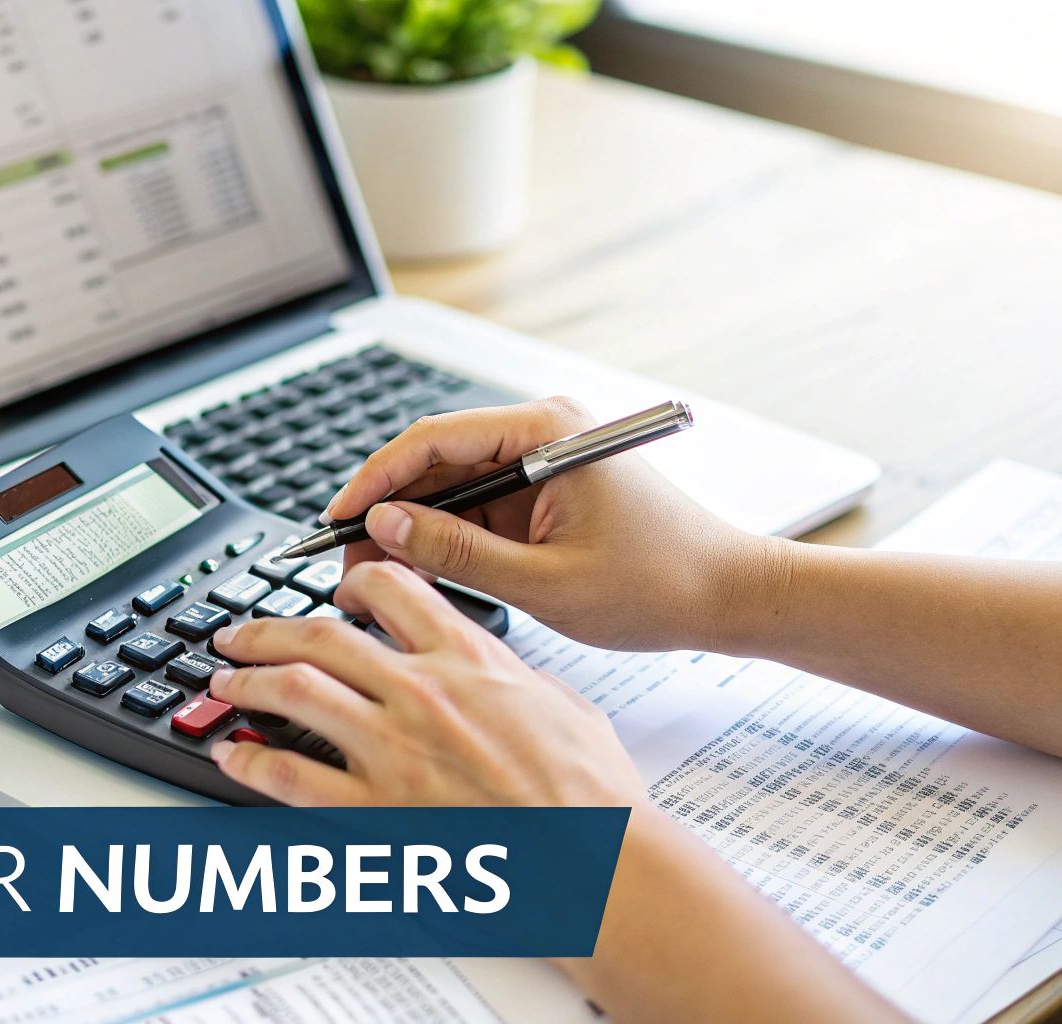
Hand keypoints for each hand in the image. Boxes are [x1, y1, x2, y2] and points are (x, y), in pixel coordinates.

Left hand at [207, 560, 645, 807]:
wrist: (598, 862)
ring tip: (222, 681)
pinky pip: (291, 778)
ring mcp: (393, 749)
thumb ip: (513, 677)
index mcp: (469, 658)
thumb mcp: (563, 704)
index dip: (350, 582)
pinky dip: (250, 763)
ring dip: (246, 682)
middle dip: (268, 628)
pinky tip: (230, 757)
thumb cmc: (593, 796)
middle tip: (238, 633)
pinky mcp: (376, 809)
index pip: (392, 590)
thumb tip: (493, 668)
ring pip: (294, 691)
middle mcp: (421, 692)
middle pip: (321, 635)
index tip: (334, 592)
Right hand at [323, 397, 778, 651]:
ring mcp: (545, 459)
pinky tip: (417, 571)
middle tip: (344, 559)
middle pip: (437, 459)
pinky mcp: (547, 488)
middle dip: (387, 509)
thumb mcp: (545, 581)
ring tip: (372, 574)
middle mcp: (544, 431)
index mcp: (548, 433)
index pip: (433, 440)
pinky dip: (446, 537)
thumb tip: (386, 526)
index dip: (374, 480)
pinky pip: (479, 504)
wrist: (727, 596)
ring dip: (412, 527)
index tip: (335, 518)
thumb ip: (458, 551)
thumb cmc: (658, 584)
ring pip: (452, 485)